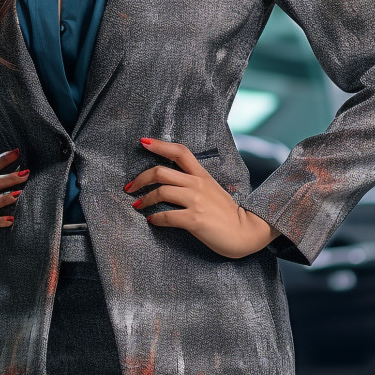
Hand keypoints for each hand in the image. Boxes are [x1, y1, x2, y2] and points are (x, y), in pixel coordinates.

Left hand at [125, 138, 280, 258]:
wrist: (245, 232)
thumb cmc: (226, 213)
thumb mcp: (212, 190)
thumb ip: (194, 183)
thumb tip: (170, 182)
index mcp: (202, 175)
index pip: (180, 151)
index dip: (160, 145)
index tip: (143, 142)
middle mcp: (197, 184)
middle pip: (161, 171)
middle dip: (140, 178)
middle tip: (129, 187)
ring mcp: (196, 201)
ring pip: (161, 191)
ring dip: (144, 199)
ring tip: (137, 205)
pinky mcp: (195, 219)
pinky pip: (167, 216)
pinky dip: (155, 218)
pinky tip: (152, 220)